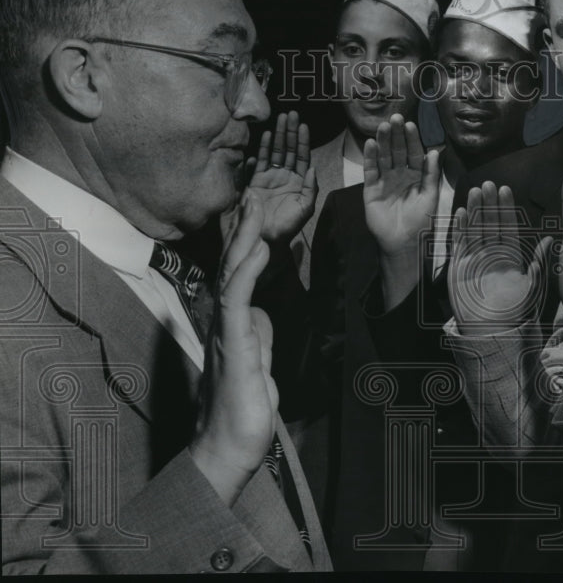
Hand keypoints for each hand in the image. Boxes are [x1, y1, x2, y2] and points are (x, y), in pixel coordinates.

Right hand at [190, 192, 277, 506]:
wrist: (229, 447)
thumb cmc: (242, 409)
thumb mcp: (259, 363)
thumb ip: (259, 336)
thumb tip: (262, 313)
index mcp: (233, 324)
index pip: (239, 274)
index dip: (246, 242)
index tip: (256, 212)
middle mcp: (224, 322)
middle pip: (232, 265)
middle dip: (243, 229)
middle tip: (253, 192)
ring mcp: (225, 331)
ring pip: (231, 274)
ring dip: (244, 238)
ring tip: (255, 206)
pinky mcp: (232, 345)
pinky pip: (237, 300)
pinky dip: (248, 271)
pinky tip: (258, 248)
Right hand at [245, 111, 316, 243]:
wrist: (267, 238)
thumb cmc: (289, 225)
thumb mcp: (306, 208)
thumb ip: (311, 188)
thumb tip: (312, 167)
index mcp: (299, 182)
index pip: (302, 156)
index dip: (303, 141)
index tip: (304, 125)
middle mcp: (285, 176)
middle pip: (288, 149)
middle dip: (290, 132)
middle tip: (291, 114)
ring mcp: (269, 178)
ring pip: (275, 152)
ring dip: (277, 136)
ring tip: (279, 120)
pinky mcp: (255, 182)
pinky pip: (259, 162)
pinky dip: (262, 150)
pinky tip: (265, 138)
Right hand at [363, 114, 439, 257]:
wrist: (404, 243)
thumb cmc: (421, 221)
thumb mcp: (430, 197)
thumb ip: (431, 175)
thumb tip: (434, 152)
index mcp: (416, 176)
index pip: (414, 153)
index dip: (412, 140)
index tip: (411, 125)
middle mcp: (400, 175)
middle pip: (397, 151)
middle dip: (397, 135)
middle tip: (396, 118)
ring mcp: (385, 181)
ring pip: (383, 157)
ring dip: (383, 142)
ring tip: (383, 127)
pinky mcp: (371, 189)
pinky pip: (371, 170)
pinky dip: (370, 157)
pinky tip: (371, 143)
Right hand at [449, 181, 551, 335]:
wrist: (491, 331)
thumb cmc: (515, 311)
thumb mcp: (532, 286)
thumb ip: (539, 262)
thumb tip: (551, 237)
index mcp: (510, 256)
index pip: (508, 227)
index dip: (506, 208)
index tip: (505, 189)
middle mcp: (492, 254)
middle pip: (489, 223)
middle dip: (489, 204)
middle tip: (488, 183)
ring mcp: (474, 259)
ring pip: (474, 229)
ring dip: (474, 210)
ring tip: (474, 192)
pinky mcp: (458, 267)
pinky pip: (459, 244)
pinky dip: (459, 229)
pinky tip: (460, 212)